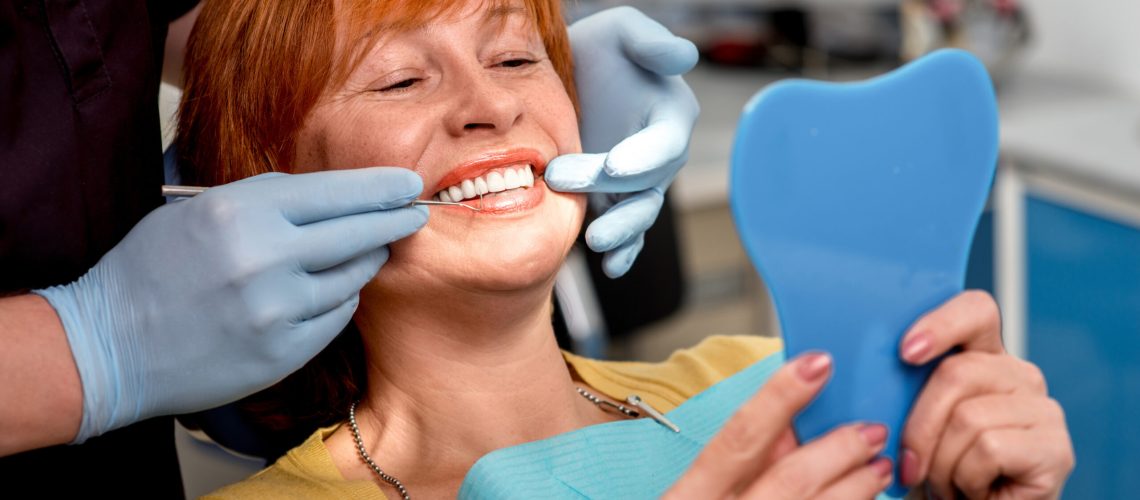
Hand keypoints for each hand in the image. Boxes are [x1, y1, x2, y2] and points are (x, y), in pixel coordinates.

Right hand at [35, 168, 427, 441]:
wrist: (108, 347)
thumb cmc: (150, 270)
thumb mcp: (199, 212)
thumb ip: (265, 202)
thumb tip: (332, 198)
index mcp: (241, 212)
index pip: (335, 192)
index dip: (379, 188)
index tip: (407, 183)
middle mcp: (265, 258)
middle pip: (358, 232)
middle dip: (394, 220)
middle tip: (415, 213)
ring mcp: (277, 309)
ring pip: (352, 277)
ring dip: (366, 261)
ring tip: (371, 250)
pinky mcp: (283, 351)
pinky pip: (336, 316)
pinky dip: (340, 299)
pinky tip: (335, 290)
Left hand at [545, 6, 699, 277]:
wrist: (565, 77)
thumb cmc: (599, 49)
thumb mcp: (622, 32)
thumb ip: (650, 43)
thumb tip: (684, 57)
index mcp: (670, 115)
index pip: (665, 142)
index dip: (644, 156)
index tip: (615, 165)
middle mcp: (660, 155)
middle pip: (645, 183)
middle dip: (610, 189)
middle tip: (562, 178)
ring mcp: (637, 183)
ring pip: (639, 214)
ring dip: (621, 231)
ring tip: (595, 242)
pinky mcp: (614, 201)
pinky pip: (626, 232)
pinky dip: (623, 252)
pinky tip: (610, 266)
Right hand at [666, 353, 892, 498]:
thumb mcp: (691, 497)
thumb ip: (732, 464)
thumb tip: (782, 427)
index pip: (739, 437)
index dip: (780, 396)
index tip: (816, 364)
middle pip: (792, 478)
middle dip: (840, 448)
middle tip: (870, 429)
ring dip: (859, 487)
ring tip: (878, 467)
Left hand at [899, 291, 1074, 498]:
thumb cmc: (936, 472)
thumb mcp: (914, 421)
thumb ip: (905, 388)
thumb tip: (869, 367)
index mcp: (983, 358)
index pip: (975, 311)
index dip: (941, 324)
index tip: (906, 352)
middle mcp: (1019, 375)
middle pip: (955, 372)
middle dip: (919, 427)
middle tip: (913, 466)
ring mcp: (1044, 409)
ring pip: (967, 417)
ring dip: (941, 464)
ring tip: (948, 483)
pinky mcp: (1056, 448)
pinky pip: (989, 448)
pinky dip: (966, 479)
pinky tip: (975, 492)